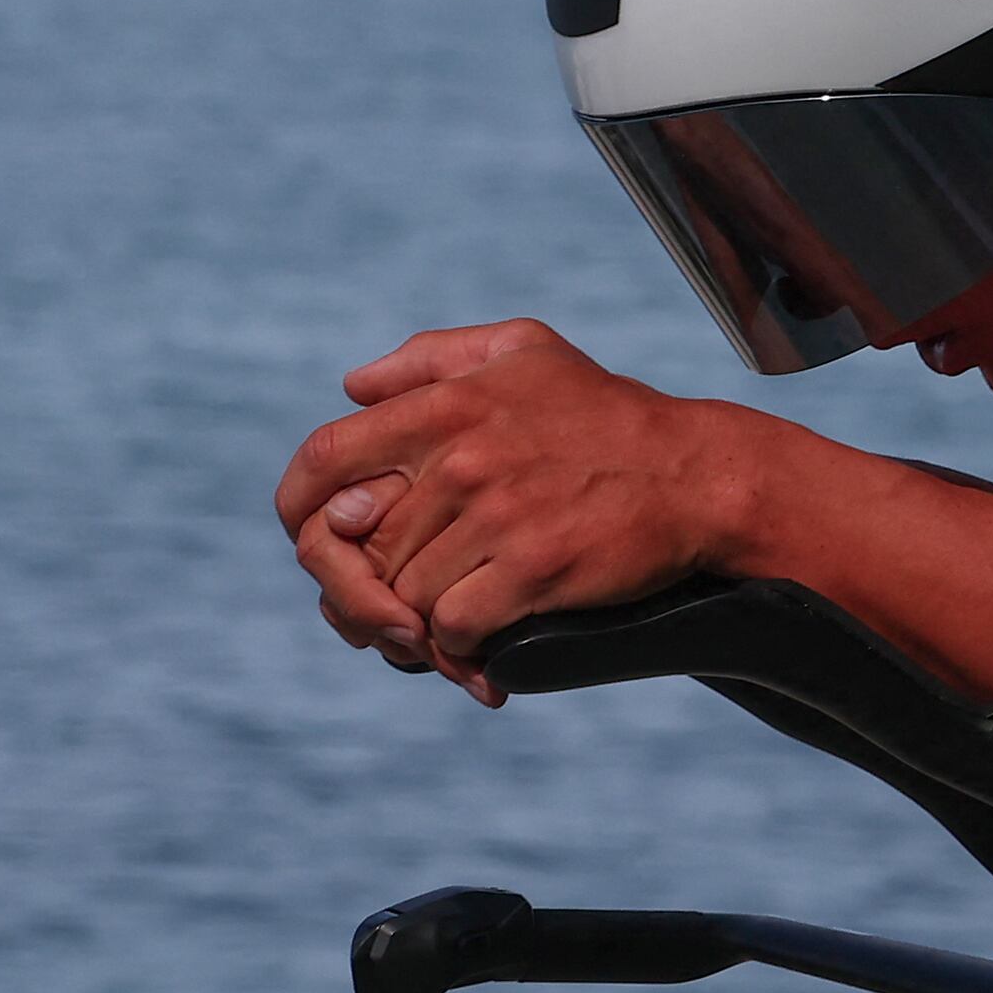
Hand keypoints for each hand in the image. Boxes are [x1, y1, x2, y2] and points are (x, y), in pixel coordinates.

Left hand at [271, 321, 747, 697]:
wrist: (694, 476)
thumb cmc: (604, 414)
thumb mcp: (521, 350)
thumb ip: (429, 358)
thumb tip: (353, 387)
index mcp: (446, 405)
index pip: (325, 457)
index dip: (298, 506)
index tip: (309, 532)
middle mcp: (461, 459)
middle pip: (365, 546)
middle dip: (372, 581)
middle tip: (397, 599)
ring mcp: (496, 516)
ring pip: (405, 592)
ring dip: (418, 617)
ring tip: (445, 621)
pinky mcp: (533, 569)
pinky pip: (453, 626)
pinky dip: (458, 642)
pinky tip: (484, 635)